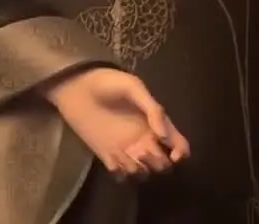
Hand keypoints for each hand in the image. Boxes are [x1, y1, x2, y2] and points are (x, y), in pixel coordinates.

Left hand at [44, 68, 189, 178]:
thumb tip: (164, 137)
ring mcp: (127, 149)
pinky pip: (122, 175)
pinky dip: (122, 173)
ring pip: (144, 172)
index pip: (178, 143)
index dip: (181, 153)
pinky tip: (114, 161)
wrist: (77, 88)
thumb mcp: (134, 88)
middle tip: (143, 150)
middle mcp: (145, 139)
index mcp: (155, 122)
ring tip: (127, 155)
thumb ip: (153, 109)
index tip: (173, 155)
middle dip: (158, 162)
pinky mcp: (108, 157)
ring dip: (140, 169)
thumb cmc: (108, 83)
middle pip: (163, 163)